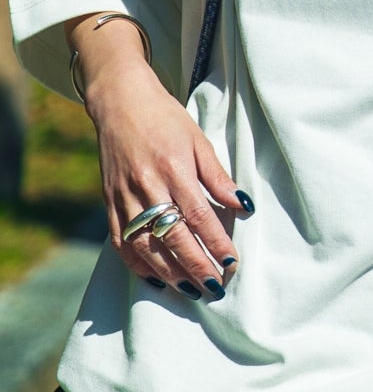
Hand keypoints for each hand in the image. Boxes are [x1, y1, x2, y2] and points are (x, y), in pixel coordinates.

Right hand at [67, 13, 250, 300]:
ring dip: (169, 272)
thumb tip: (243, 206)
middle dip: (195, 266)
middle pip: (171, 237)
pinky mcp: (109, 201)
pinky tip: (157, 280)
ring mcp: (123, 196)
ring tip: (191, 290)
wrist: (120, 101)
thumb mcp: (199, 141)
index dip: (215, 242)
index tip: (232, 262)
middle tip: (215, 287)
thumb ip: (218, 177)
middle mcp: (146, 186)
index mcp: (172, 169)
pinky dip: (138, 265)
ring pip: (144, 245)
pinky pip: (121, 241)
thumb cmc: (166, 119)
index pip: (198, 216)